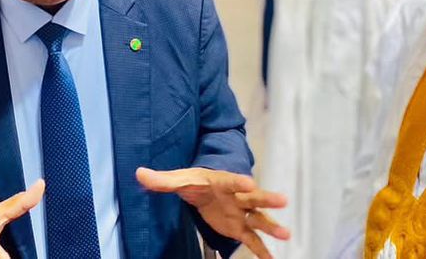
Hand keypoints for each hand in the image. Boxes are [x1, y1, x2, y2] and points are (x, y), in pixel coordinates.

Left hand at [137, 167, 289, 258]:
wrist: (207, 187)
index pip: (231, 180)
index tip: (249, 181)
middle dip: (267, 199)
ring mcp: (241, 213)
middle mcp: (237, 196)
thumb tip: (139, 174)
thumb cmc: (196, 182)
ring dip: (271, 226)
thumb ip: (161, 180)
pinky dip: (262, 251)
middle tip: (283, 199)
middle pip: (253, 197)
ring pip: (258, 219)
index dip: (239, 181)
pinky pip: (253, 241)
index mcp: (223, 181)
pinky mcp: (240, 228)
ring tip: (286, 235)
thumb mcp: (179, 180)